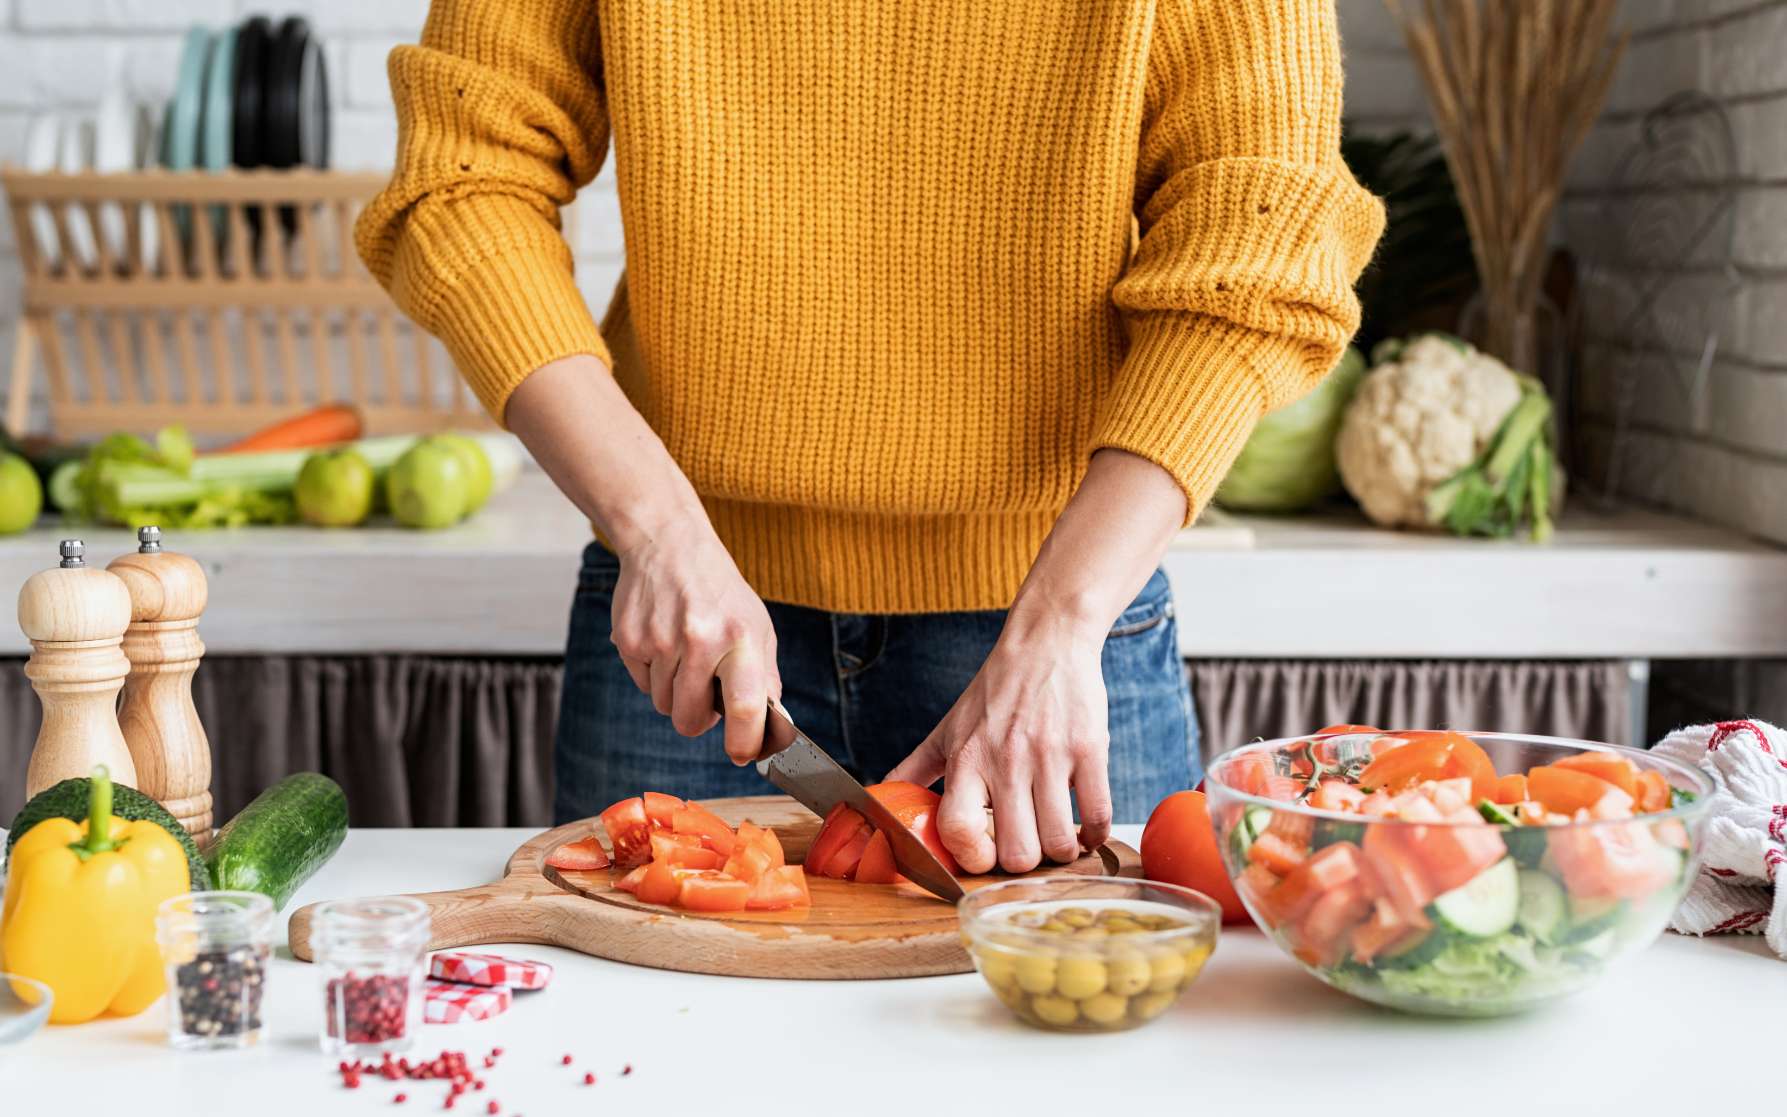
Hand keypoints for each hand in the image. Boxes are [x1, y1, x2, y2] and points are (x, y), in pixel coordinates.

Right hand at [505, 357, 781, 765]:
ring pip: (664, 706)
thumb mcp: (757, 627)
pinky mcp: (628, 639)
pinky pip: (642, 685)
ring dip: (675, 693)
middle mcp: (700, 640)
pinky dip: (654, 674)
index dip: (744, 741)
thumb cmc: (719, 592)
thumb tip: (770, 730)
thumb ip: (765, 678)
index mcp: (740, 638)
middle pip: (690, 720)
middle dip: (697, 719)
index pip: (746, 706)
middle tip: (706, 693)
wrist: (669, 545)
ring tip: (685, 655)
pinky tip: (663, 641)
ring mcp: (660, 640)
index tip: (742, 754)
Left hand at [888, 615, 1112, 872]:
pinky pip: (1098, 815)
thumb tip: (879, 801)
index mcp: (967, 759)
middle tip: (1026, 848)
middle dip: (1024, 863)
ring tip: (1057, 840)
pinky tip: (1086, 830)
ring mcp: (1050, 756)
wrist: (1045, 644)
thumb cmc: (995, 691)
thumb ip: (914, 769)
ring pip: (1059, 841)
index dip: (972, 858)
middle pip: (1017, 852)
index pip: (958, 830)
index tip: (984, 856)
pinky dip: (1095, 836)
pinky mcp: (1089, 749)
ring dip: (1061, 852)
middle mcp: (1006, 761)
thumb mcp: (947, 728)